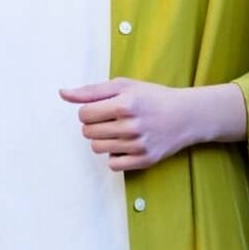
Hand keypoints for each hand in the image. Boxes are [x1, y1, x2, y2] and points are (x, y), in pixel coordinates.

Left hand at [58, 78, 244, 171]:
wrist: (186, 115)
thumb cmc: (152, 97)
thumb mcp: (124, 85)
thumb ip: (91, 90)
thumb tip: (62, 93)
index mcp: (125, 103)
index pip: (84, 114)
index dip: (88, 110)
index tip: (101, 108)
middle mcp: (132, 125)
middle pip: (88, 132)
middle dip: (95, 125)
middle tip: (111, 119)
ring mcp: (139, 145)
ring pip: (97, 148)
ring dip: (103, 139)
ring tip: (119, 130)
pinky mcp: (145, 161)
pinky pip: (112, 164)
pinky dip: (115, 155)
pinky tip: (126, 144)